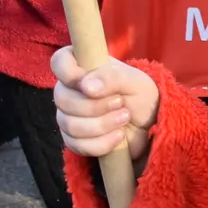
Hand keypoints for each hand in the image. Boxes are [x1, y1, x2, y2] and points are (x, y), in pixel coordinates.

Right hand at [51, 47, 157, 161]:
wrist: (148, 125)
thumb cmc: (140, 96)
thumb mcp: (135, 81)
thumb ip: (112, 77)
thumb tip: (86, 86)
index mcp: (81, 68)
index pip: (59, 62)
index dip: (70, 73)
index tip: (91, 84)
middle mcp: (69, 91)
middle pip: (63, 99)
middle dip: (96, 106)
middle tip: (121, 103)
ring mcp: (68, 116)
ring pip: (70, 124)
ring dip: (102, 124)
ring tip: (124, 118)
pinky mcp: (74, 140)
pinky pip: (77, 145)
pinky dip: (102, 142)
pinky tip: (119, 136)